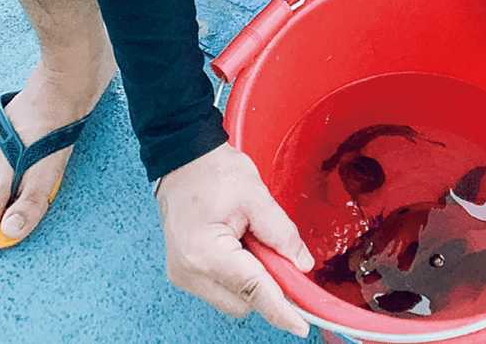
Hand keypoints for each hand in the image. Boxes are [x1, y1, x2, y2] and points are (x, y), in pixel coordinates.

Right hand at [156, 143, 315, 337]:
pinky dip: (238, 275)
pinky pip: (223, 289)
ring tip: (246, 238)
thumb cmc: (212, 172)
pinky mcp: (185, 274)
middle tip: (270, 245)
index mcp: (205, 252)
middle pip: (245, 302)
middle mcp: (189, 272)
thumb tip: (301, 263)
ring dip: (252, 278)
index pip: (253, 290)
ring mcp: (184, 275)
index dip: (280, 309)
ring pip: (234, 300)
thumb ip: (282, 233)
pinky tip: (237, 245)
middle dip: (267, 282)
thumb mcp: (256, 195)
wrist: (183, 160)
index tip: (300, 325)